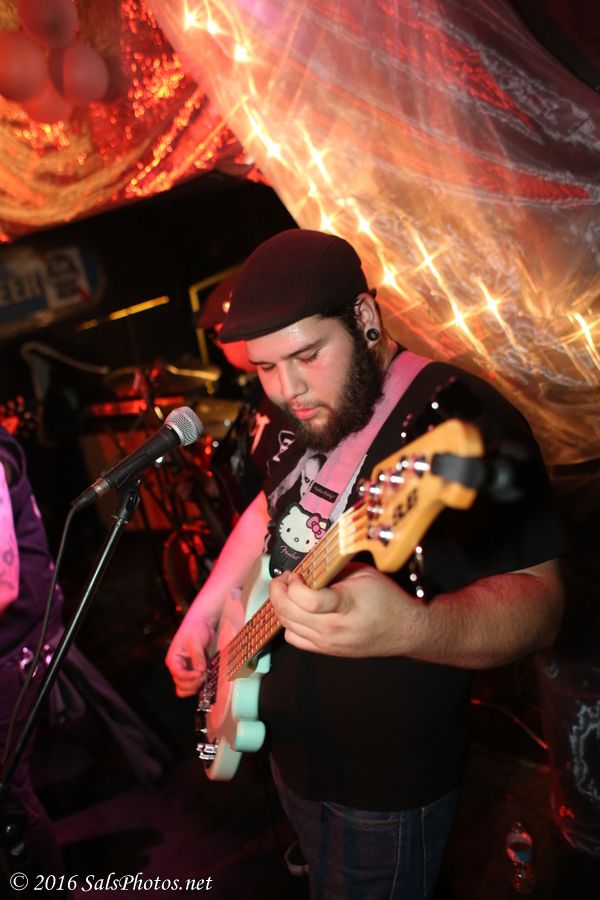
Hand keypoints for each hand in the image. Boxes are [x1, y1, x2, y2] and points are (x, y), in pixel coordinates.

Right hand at [165, 615, 214, 696]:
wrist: (202, 623)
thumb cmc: (195, 628)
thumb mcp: (196, 641)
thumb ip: (197, 657)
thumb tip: (200, 671)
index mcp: (173, 659)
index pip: (178, 674)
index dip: (189, 677)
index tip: (201, 673)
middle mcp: (177, 667)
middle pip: (181, 685)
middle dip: (193, 683)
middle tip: (204, 674)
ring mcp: (185, 670)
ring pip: (185, 688)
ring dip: (195, 686)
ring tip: (205, 676)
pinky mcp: (193, 671)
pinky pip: (193, 685)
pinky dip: (199, 685)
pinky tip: (206, 677)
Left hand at [269, 565, 421, 656]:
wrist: (405, 630)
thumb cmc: (388, 600)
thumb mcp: (363, 573)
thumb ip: (332, 570)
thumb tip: (307, 566)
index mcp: (345, 606)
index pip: (307, 600)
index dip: (293, 584)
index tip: (296, 573)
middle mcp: (333, 628)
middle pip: (289, 613)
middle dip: (278, 592)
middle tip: (284, 579)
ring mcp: (328, 643)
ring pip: (286, 626)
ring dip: (282, 606)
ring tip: (290, 593)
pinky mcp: (326, 651)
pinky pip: (293, 638)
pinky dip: (289, 623)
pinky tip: (298, 611)